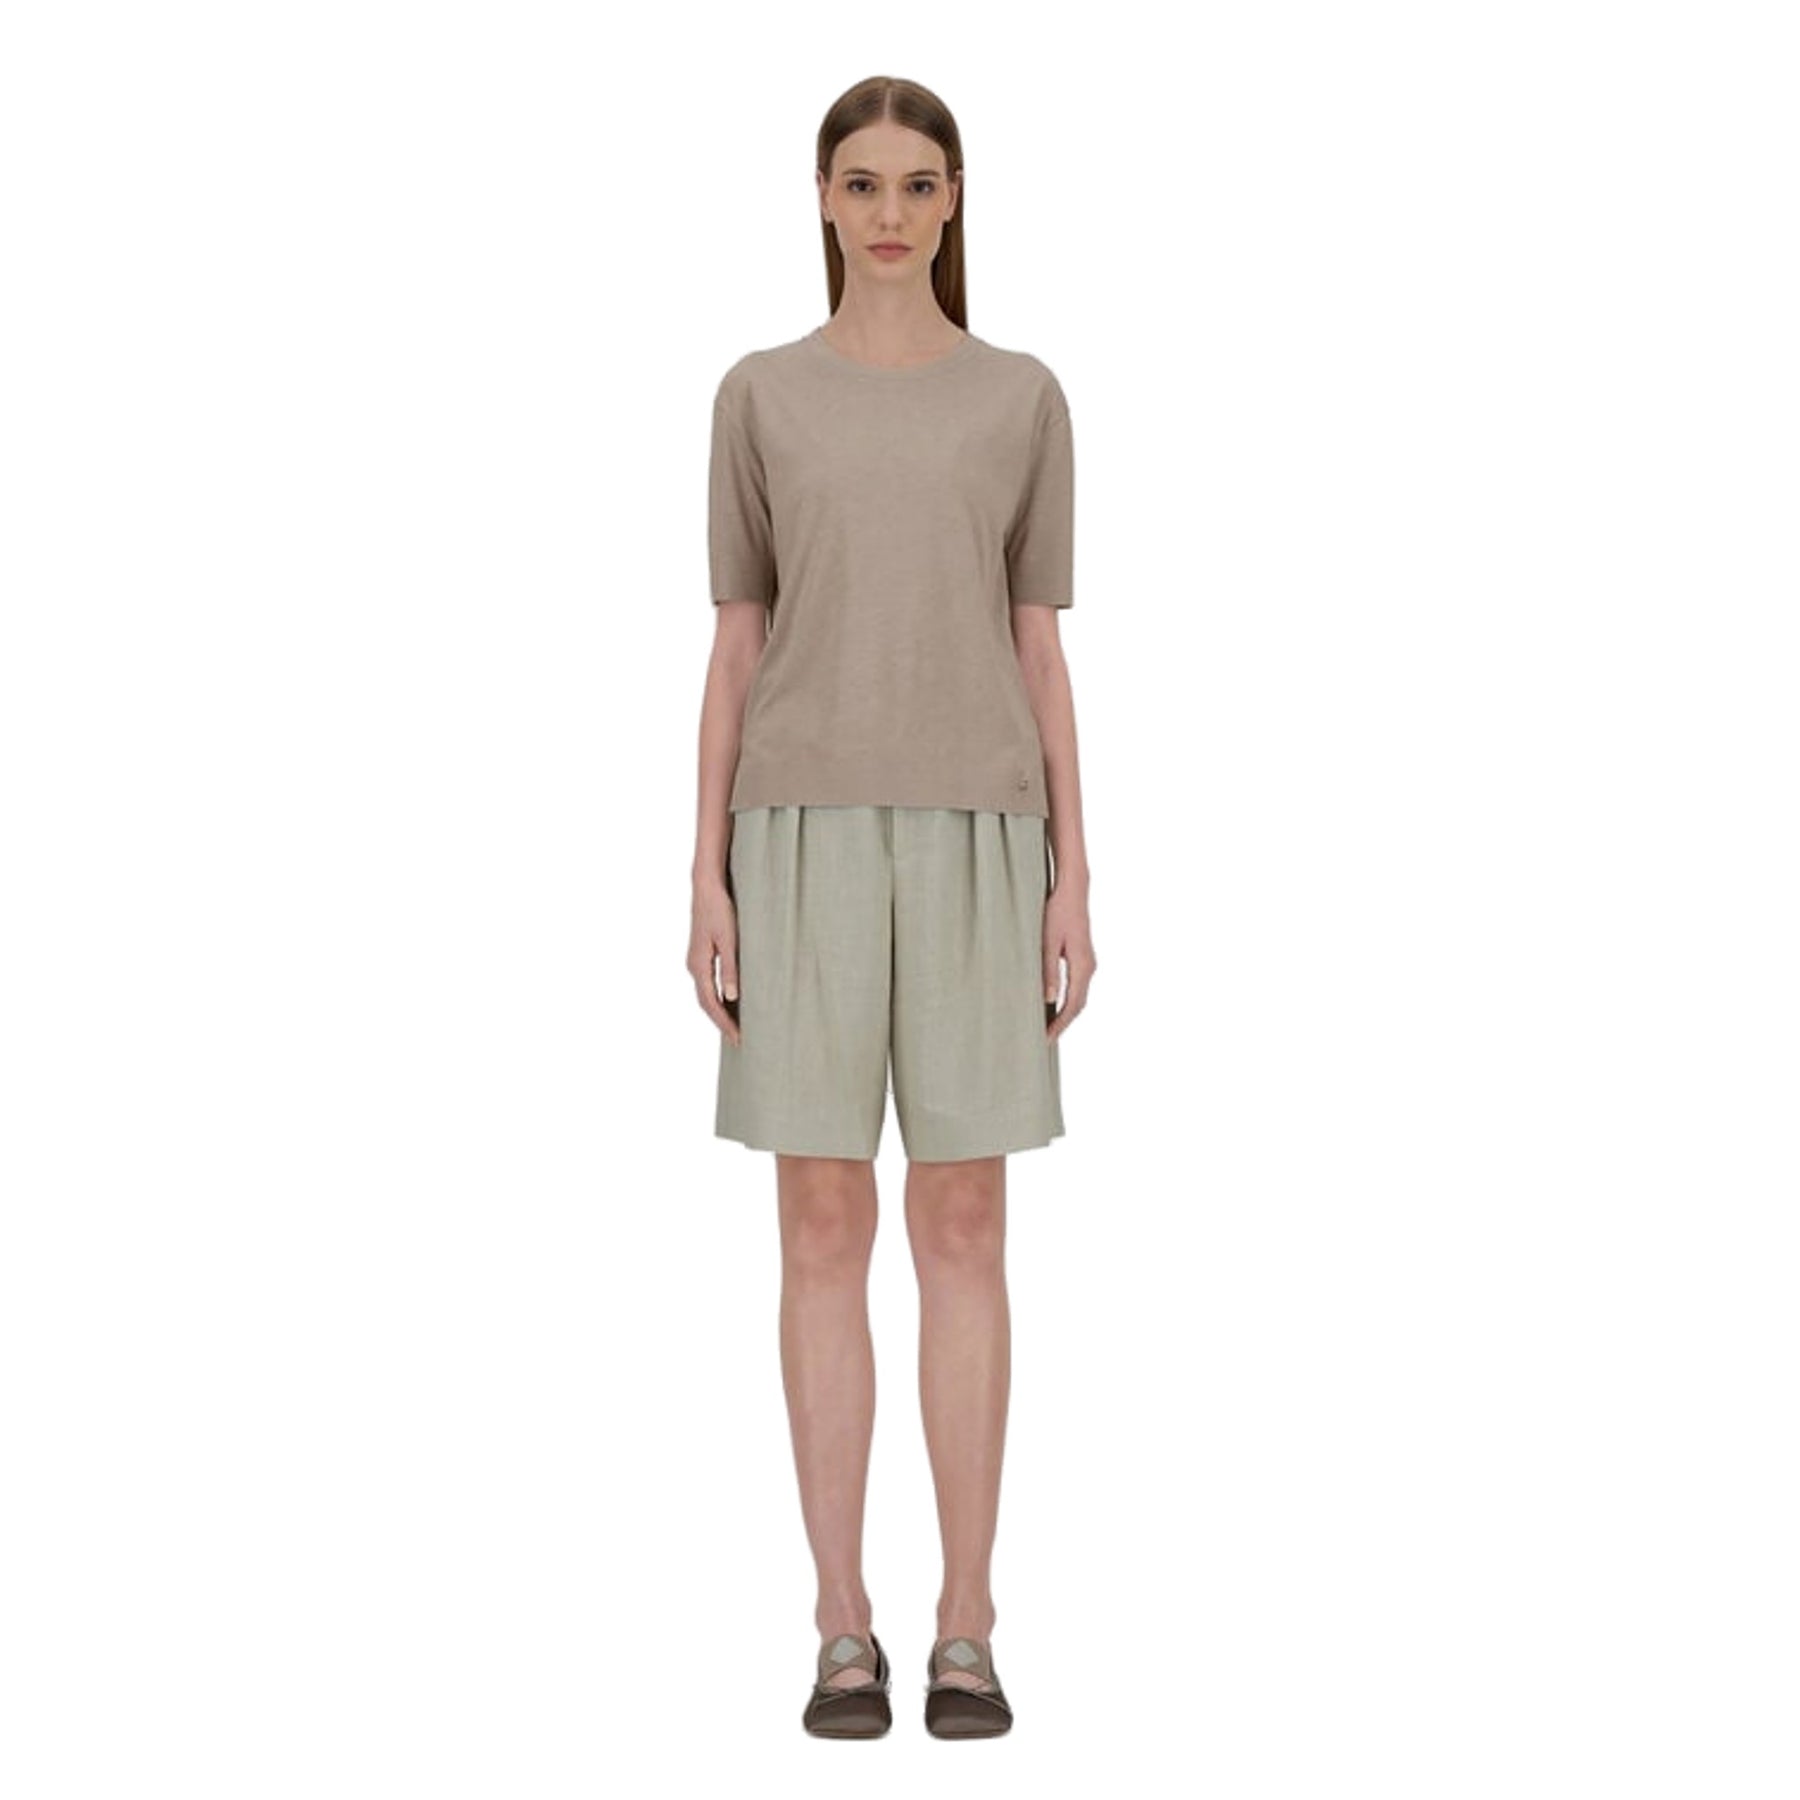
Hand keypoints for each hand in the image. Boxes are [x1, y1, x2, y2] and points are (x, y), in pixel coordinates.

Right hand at [689, 879, 740, 1046]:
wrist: (706, 887)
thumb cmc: (719, 910)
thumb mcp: (729, 940)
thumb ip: (731, 969)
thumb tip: (732, 997)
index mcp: (699, 965)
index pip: (711, 1002)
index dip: (724, 1022)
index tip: (738, 1037)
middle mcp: (694, 966)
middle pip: (706, 1002)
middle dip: (721, 1022)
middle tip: (738, 1039)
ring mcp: (695, 960)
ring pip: (706, 994)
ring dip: (719, 1011)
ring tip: (735, 1025)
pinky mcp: (701, 954)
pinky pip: (707, 984)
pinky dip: (717, 997)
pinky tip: (730, 1000)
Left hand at [1043, 881, 1094, 1042]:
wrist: (1073, 890)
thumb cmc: (1057, 912)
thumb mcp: (1047, 942)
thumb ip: (1048, 971)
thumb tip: (1048, 1000)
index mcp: (1082, 966)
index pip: (1072, 1004)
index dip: (1060, 1024)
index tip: (1047, 1038)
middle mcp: (1089, 967)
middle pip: (1078, 1004)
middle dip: (1063, 1023)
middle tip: (1045, 1038)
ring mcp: (1089, 963)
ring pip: (1079, 996)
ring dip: (1065, 1012)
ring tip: (1047, 1026)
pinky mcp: (1084, 957)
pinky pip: (1078, 986)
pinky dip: (1068, 1000)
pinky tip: (1054, 1004)